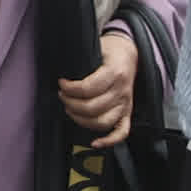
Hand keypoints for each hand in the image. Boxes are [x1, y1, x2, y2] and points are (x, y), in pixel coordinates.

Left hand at [57, 27, 138, 146]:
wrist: (129, 53)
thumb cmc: (109, 51)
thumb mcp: (96, 48)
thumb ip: (82, 59)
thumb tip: (60, 70)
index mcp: (114, 73)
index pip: (88, 88)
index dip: (70, 88)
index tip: (61, 83)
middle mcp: (122, 91)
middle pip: (92, 108)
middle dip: (71, 103)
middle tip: (62, 95)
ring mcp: (126, 104)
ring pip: (103, 122)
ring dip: (81, 119)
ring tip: (70, 109)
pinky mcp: (127, 112)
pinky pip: (122, 132)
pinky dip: (109, 141)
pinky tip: (95, 143)